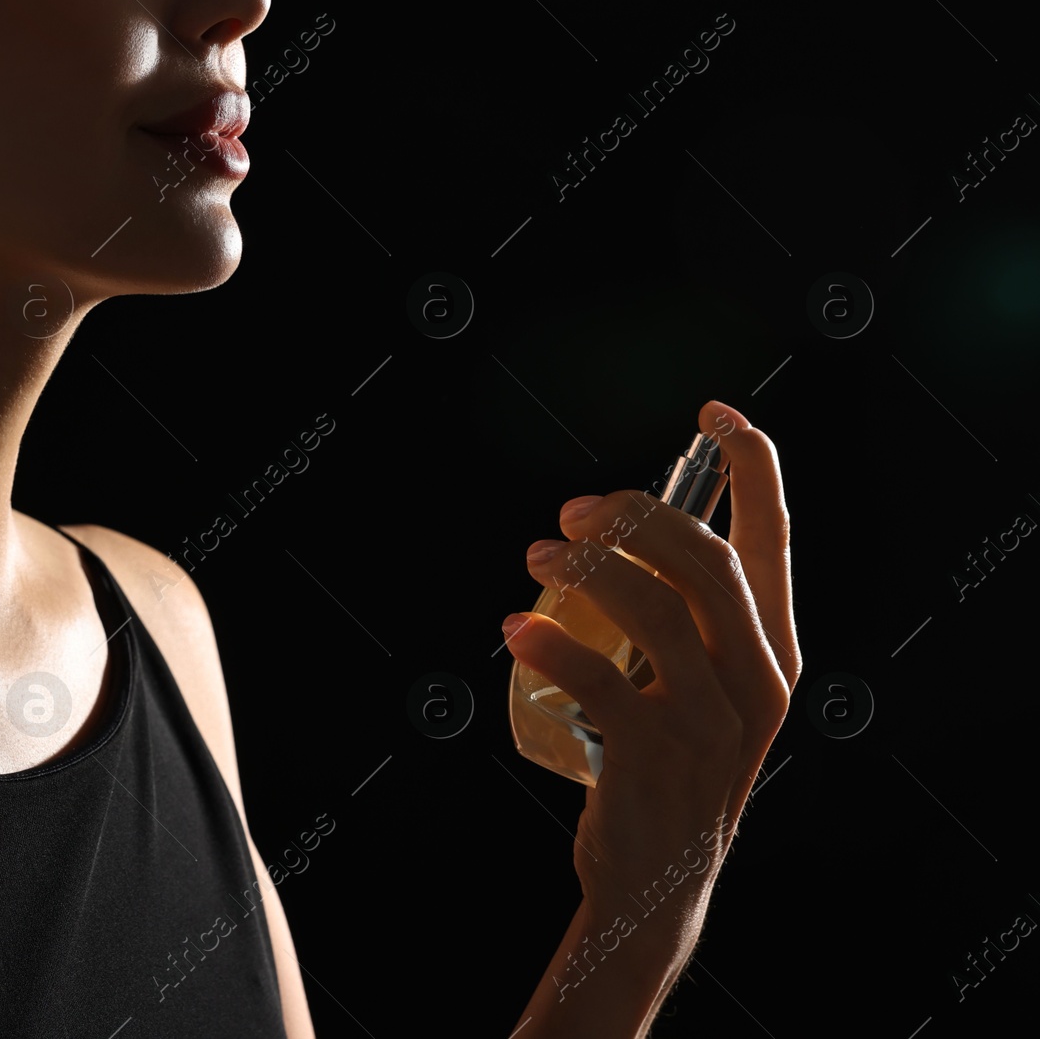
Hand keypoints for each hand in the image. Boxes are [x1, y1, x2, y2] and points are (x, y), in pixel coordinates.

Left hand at [502, 400, 798, 947]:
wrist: (660, 877)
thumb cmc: (669, 763)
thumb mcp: (703, 688)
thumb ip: (690, 617)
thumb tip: (623, 530)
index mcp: (774, 651)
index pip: (773, 539)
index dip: (751, 466)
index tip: (716, 413)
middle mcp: (755, 678)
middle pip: (702, 559)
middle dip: (631, 516)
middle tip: (571, 515)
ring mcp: (709, 720)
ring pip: (654, 608)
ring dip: (584, 569)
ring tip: (535, 560)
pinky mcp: (652, 755)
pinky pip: (598, 678)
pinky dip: (548, 645)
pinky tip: (516, 630)